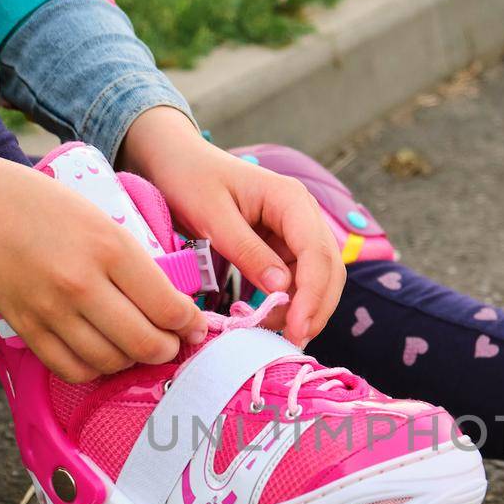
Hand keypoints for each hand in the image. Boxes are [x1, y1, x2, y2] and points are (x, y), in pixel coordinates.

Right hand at [0, 126, 205, 381]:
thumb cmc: (42, 205)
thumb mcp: (101, 218)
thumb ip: (136, 260)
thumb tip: (172, 304)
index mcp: (109, 247)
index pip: (168, 306)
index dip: (190, 325)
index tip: (194, 326)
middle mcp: (82, 283)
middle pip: (144, 343)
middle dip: (168, 350)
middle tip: (173, 344)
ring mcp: (51, 310)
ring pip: (111, 362)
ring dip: (132, 361)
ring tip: (137, 347)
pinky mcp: (26, 328)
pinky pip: (72, 369)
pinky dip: (94, 370)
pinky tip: (102, 354)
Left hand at [118, 107, 343, 346]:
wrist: (175, 160)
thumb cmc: (190, 179)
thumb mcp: (212, 216)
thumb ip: (247, 251)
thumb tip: (282, 289)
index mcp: (291, 200)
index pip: (317, 253)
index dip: (313, 295)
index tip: (296, 329)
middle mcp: (302, 215)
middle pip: (328, 269)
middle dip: (315, 309)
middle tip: (291, 343)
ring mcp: (294, 231)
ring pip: (317, 278)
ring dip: (304, 309)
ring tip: (273, 333)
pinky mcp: (282, 246)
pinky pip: (296, 279)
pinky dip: (289, 303)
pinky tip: (269, 318)